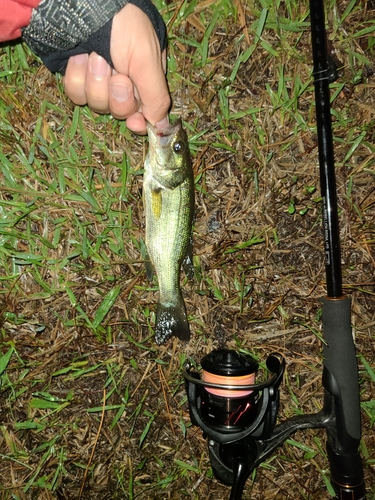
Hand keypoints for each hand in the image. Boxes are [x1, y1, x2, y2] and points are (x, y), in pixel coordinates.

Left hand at [62, 3, 170, 133]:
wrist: (84, 5)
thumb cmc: (124, 25)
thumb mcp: (147, 59)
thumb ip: (156, 95)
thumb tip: (161, 126)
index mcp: (145, 80)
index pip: (144, 113)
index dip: (139, 122)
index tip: (135, 123)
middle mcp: (122, 84)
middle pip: (120, 112)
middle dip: (117, 94)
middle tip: (117, 74)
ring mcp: (98, 82)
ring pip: (96, 104)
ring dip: (96, 81)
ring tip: (96, 57)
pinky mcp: (77, 78)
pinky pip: (76, 93)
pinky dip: (77, 76)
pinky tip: (80, 57)